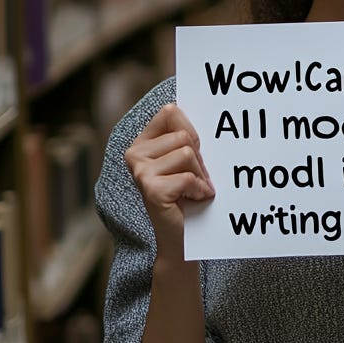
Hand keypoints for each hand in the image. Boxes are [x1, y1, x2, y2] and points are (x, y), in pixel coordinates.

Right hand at [125, 104, 214, 256]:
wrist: (182, 238)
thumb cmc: (188, 193)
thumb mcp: (187, 159)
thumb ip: (187, 136)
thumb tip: (208, 105)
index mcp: (143, 142)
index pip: (171, 111)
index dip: (192, 130)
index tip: (194, 150)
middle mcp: (135, 154)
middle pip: (184, 135)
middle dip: (199, 158)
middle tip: (195, 178)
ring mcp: (140, 171)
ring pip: (188, 153)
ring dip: (200, 175)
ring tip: (193, 189)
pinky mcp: (151, 189)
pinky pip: (188, 177)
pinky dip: (199, 189)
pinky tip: (193, 199)